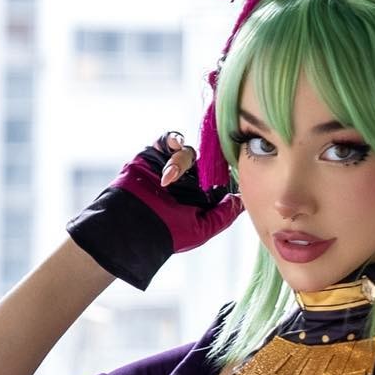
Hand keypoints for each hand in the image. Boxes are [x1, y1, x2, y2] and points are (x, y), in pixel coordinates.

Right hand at [65, 129, 242, 290]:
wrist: (131, 228)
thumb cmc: (167, 235)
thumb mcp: (202, 229)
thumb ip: (224, 214)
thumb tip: (243, 200)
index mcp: (202, 197)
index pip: (221, 178)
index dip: (228, 171)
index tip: (234, 168)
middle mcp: (189, 181)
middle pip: (207, 160)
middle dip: (207, 162)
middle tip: (204, 171)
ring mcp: (172, 167)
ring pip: (189, 151)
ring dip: (182, 161)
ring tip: (168, 180)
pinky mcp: (155, 155)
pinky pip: (170, 139)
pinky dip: (173, 140)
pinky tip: (172, 148)